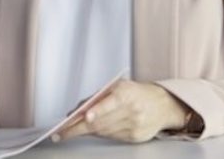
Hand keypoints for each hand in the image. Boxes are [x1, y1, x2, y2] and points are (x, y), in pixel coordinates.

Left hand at [54, 81, 189, 143]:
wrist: (162, 105)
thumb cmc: (135, 93)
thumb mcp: (117, 87)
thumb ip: (96, 97)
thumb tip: (75, 110)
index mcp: (127, 93)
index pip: (110, 103)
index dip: (97, 111)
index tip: (85, 117)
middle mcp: (133, 110)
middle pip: (102, 122)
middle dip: (78, 128)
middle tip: (61, 133)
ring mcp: (135, 126)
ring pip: (104, 132)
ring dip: (86, 131)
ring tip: (71, 130)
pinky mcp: (135, 137)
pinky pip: (112, 137)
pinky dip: (100, 133)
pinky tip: (92, 130)